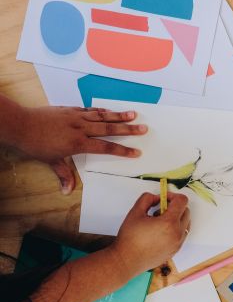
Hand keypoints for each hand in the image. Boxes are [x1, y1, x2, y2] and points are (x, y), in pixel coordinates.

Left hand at [14, 106, 146, 194]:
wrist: (20, 124)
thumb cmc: (35, 144)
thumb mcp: (51, 161)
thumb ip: (63, 174)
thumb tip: (67, 191)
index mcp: (78, 143)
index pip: (106, 147)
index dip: (122, 150)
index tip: (136, 152)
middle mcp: (81, 129)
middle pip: (109, 129)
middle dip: (128, 129)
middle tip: (143, 128)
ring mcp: (76, 117)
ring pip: (102, 116)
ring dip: (118, 115)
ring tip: (133, 114)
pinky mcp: (69, 110)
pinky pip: (89, 110)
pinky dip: (101, 111)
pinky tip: (109, 111)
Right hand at [109, 192, 190, 274]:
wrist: (127, 260)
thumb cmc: (130, 238)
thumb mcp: (135, 212)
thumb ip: (147, 199)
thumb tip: (157, 197)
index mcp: (169, 223)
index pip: (182, 201)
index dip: (173, 196)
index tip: (164, 198)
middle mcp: (177, 233)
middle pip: (186, 211)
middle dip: (175, 207)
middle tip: (159, 209)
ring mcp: (178, 243)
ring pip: (186, 223)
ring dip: (176, 218)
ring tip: (158, 222)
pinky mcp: (176, 250)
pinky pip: (182, 234)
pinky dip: (175, 229)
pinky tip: (160, 231)